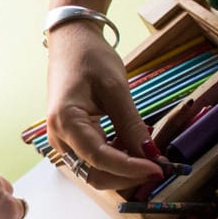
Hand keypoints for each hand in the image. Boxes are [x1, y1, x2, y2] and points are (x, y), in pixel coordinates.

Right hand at [45, 22, 162, 188]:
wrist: (71, 43)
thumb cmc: (89, 58)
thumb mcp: (115, 88)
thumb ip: (131, 125)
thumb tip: (151, 155)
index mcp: (65, 121)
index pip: (99, 158)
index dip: (130, 168)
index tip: (159, 168)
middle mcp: (58, 137)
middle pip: (94, 174)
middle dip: (127, 176)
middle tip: (158, 165)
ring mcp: (62, 140)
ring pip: (94, 171)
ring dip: (122, 171)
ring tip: (147, 154)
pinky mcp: (71, 138)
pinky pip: (93, 160)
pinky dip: (116, 161)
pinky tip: (133, 147)